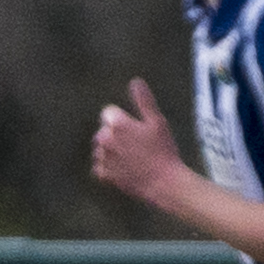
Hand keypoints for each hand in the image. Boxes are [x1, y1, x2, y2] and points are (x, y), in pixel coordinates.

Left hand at [87, 82, 189, 207]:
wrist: (164, 183)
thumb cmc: (164, 150)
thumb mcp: (157, 122)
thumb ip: (143, 100)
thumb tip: (135, 81)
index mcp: (117, 123)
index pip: (108, 113)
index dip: (124, 120)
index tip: (137, 130)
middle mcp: (105, 139)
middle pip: (104, 131)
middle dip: (116, 135)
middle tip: (137, 146)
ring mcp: (103, 157)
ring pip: (101, 149)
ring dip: (112, 152)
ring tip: (132, 159)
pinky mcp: (103, 174)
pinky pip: (100, 167)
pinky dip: (109, 168)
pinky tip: (125, 169)